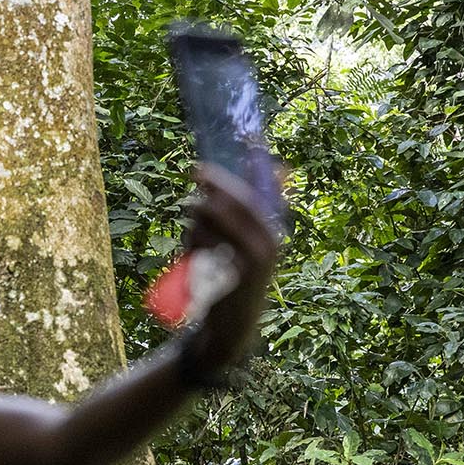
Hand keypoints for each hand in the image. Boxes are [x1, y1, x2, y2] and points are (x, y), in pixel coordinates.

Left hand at [182, 163, 282, 370]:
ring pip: (215, 217)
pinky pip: (207, 241)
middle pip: (237, 198)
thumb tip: (230, 185)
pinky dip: (194, 245)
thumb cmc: (227, 284)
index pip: (265, 189)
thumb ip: (233, 218)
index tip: (250, 135)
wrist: (229, 329)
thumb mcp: (231, 248)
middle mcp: (271, 240)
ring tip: (193, 244)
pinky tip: (193, 258)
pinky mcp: (239, 271)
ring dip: (195, 225)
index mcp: (271, 230)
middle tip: (195, 171)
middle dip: (215, 183)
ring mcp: (258, 256)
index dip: (258, 162)